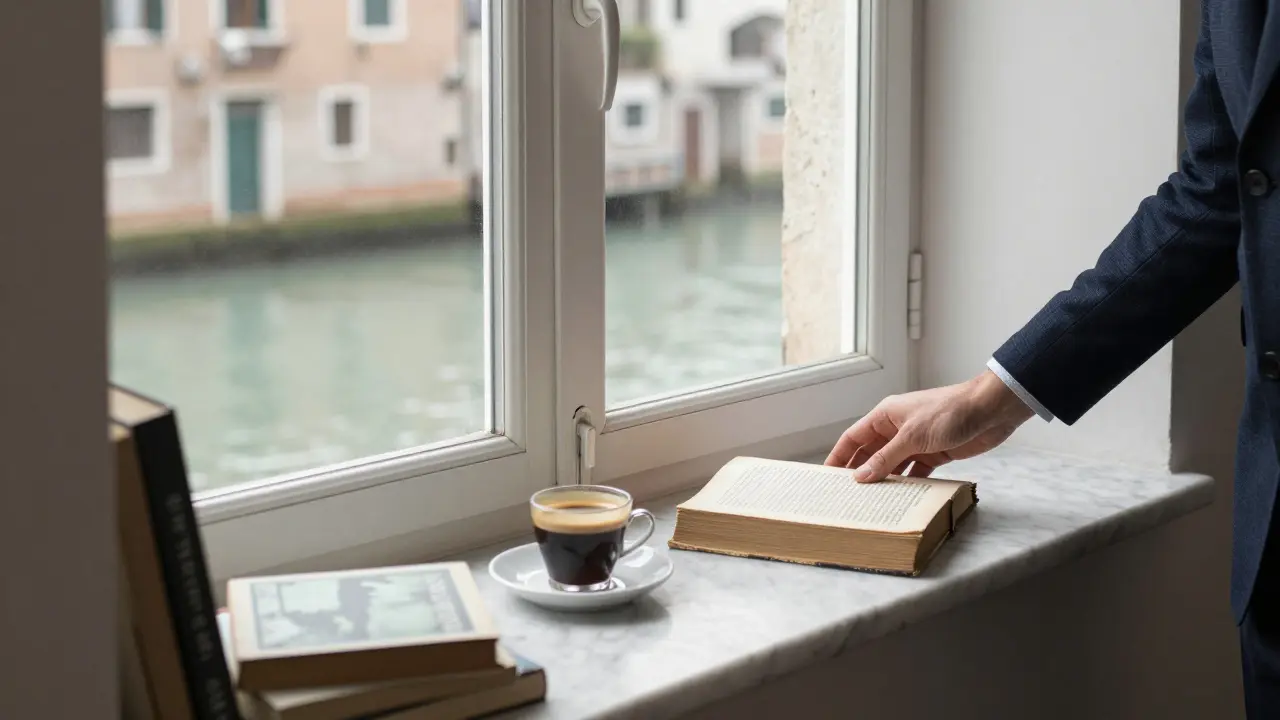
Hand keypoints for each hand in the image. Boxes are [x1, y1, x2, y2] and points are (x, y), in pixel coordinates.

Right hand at [826, 370, 1034, 481]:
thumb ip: (886, 458)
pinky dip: (908, 483)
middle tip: (846, 494)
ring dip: (883, 480)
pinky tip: (901, 497)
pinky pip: (914, 472)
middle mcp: (897, 428)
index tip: (826, 474)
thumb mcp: (913, 437)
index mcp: (886, 416)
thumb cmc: (950, 412)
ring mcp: (915, 442)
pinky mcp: (934, 453)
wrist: (990, 410)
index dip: (839, 455)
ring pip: (892, 465)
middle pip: (870, 453)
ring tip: (870, 501)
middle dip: (859, 471)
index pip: (854, 438)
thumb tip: (861, 476)